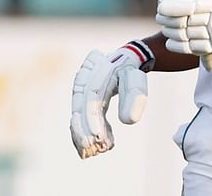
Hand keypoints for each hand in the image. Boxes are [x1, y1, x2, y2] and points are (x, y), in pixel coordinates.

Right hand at [69, 41, 153, 158]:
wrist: (122, 59)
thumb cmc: (130, 72)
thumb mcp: (136, 80)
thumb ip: (134, 97)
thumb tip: (127, 121)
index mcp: (97, 71)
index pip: (91, 98)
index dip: (92, 120)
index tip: (98, 138)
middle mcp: (83, 78)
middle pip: (80, 107)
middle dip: (84, 131)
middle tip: (94, 150)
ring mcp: (79, 88)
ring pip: (76, 114)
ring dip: (82, 134)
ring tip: (95, 151)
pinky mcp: (79, 97)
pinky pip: (77, 116)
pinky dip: (81, 132)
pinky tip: (92, 145)